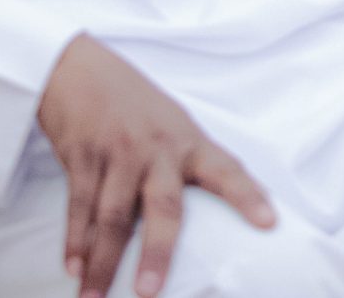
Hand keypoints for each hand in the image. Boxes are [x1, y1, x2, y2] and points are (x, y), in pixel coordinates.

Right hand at [37, 35, 274, 297]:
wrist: (77, 69)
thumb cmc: (135, 105)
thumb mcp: (174, 125)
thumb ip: (191, 166)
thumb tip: (217, 213)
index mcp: (189, 142)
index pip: (227, 170)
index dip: (249, 197)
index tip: (269, 224)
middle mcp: (157, 148)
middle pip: (162, 208)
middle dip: (157, 254)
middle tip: (149, 293)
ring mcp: (118, 152)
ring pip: (112, 216)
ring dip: (102, 262)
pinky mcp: (82, 155)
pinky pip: (79, 205)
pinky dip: (75, 240)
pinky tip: (74, 267)